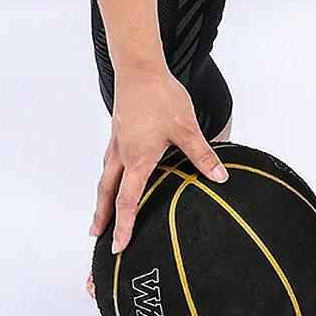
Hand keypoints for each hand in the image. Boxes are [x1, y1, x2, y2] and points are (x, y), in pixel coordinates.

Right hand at [89, 64, 227, 252]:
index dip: (124, 225)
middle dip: (102, 216)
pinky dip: (109, 173)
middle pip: (107, 191)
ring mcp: (117, 140)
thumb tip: (219, 177)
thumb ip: (202, 155)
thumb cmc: (161, 97)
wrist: (140, 69)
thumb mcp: (186, 128)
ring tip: (101, 209)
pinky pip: (110, 158)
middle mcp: (122, 153)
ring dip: (103, 195)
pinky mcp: (118, 129)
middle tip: (96, 236)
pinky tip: (116, 171)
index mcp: (138, 158)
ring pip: (106, 174)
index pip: (128, 200)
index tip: (119, 246)